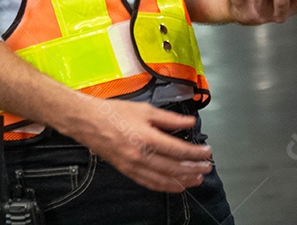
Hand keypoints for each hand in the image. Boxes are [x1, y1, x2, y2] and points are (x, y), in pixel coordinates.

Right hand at [67, 97, 212, 192]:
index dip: (195, 153)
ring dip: (182, 181)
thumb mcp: (145, 109)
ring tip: (196, 179)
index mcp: (146, 137)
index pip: (178, 150)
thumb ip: (169, 118)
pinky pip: (150, 183)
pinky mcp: (127, 171)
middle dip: (193, 169)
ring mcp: (133, 166)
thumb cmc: (115, 112)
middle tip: (207, 167)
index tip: (207, 152)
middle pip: (173, 167)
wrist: (89, 122)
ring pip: (163, 179)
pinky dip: (165, 186)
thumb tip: (190, 121)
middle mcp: (141, 155)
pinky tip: (175, 185)